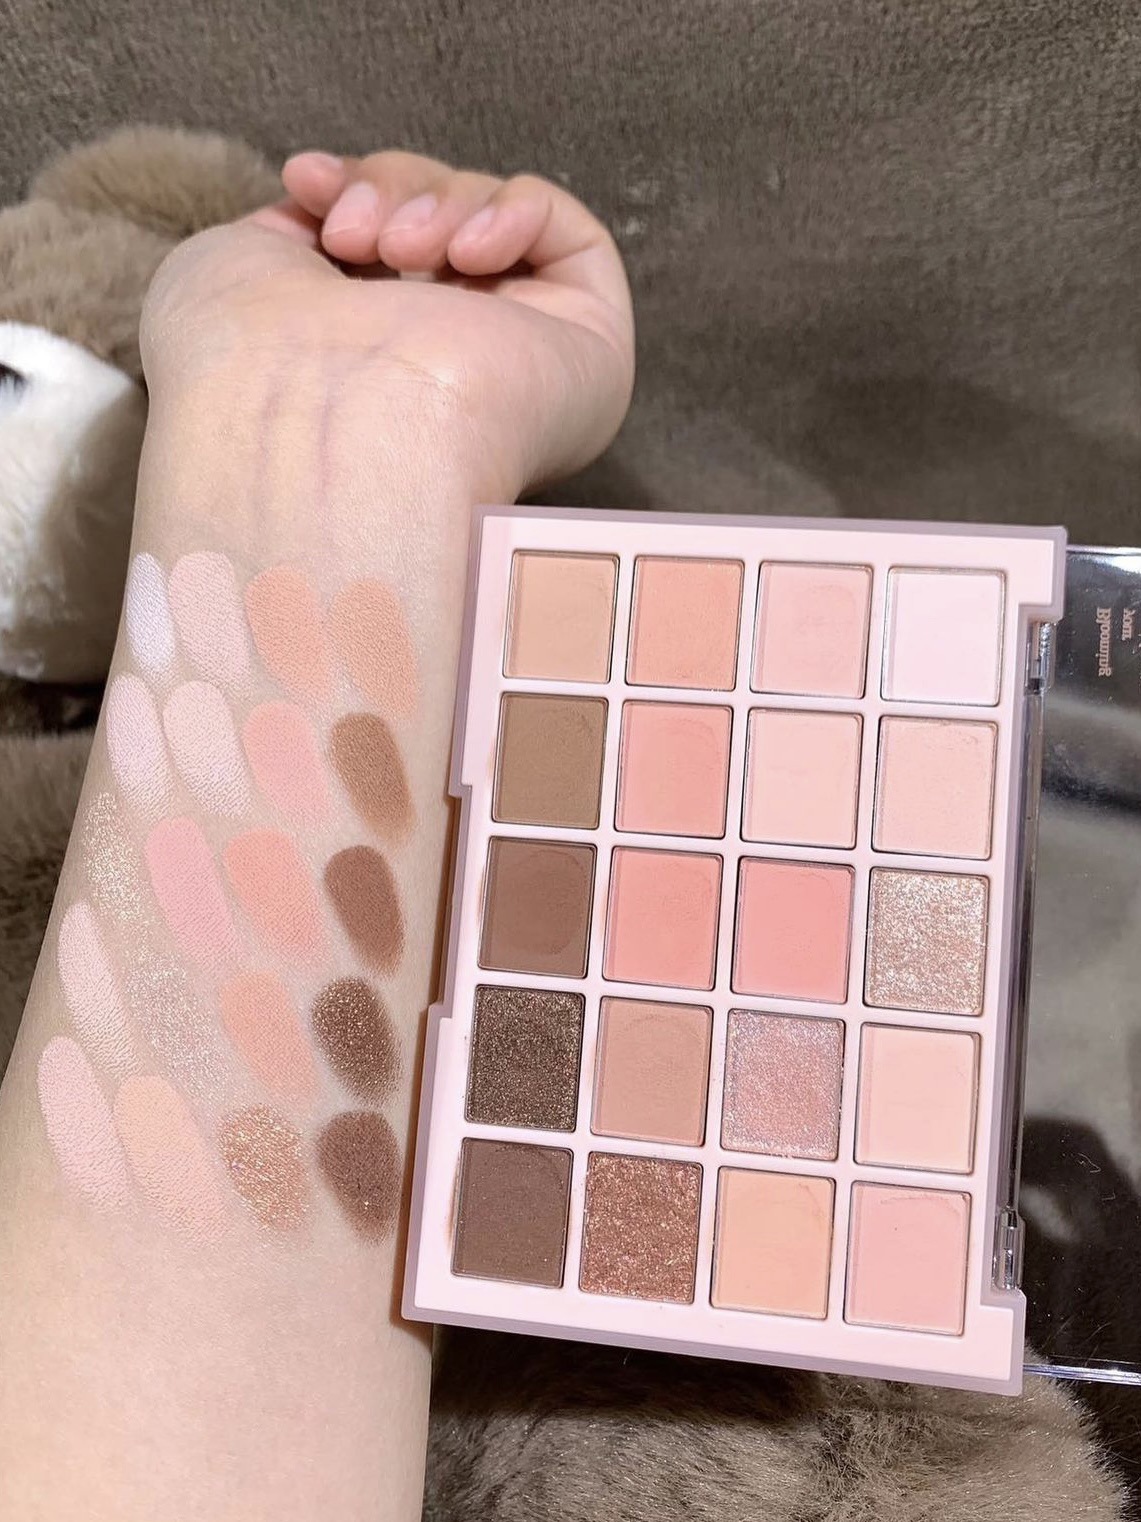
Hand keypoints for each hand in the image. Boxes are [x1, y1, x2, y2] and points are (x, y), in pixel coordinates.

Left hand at [141, 150, 634, 498]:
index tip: (307, 182)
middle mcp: (458, 382)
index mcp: (377, 380)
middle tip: (353, 235)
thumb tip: (326, 203)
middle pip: (443, 224)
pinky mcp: (589, 349)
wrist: (317, 420)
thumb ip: (293, 230)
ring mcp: (527, 367)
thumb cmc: (250, 372)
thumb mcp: (239, 268)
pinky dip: (511, 212)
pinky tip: (465, 254)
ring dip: (437, 205)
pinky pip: (569, 234)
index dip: (356, 191)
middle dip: (393, 193)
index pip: (389, 251)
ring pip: (497, 220)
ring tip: (394, 248)